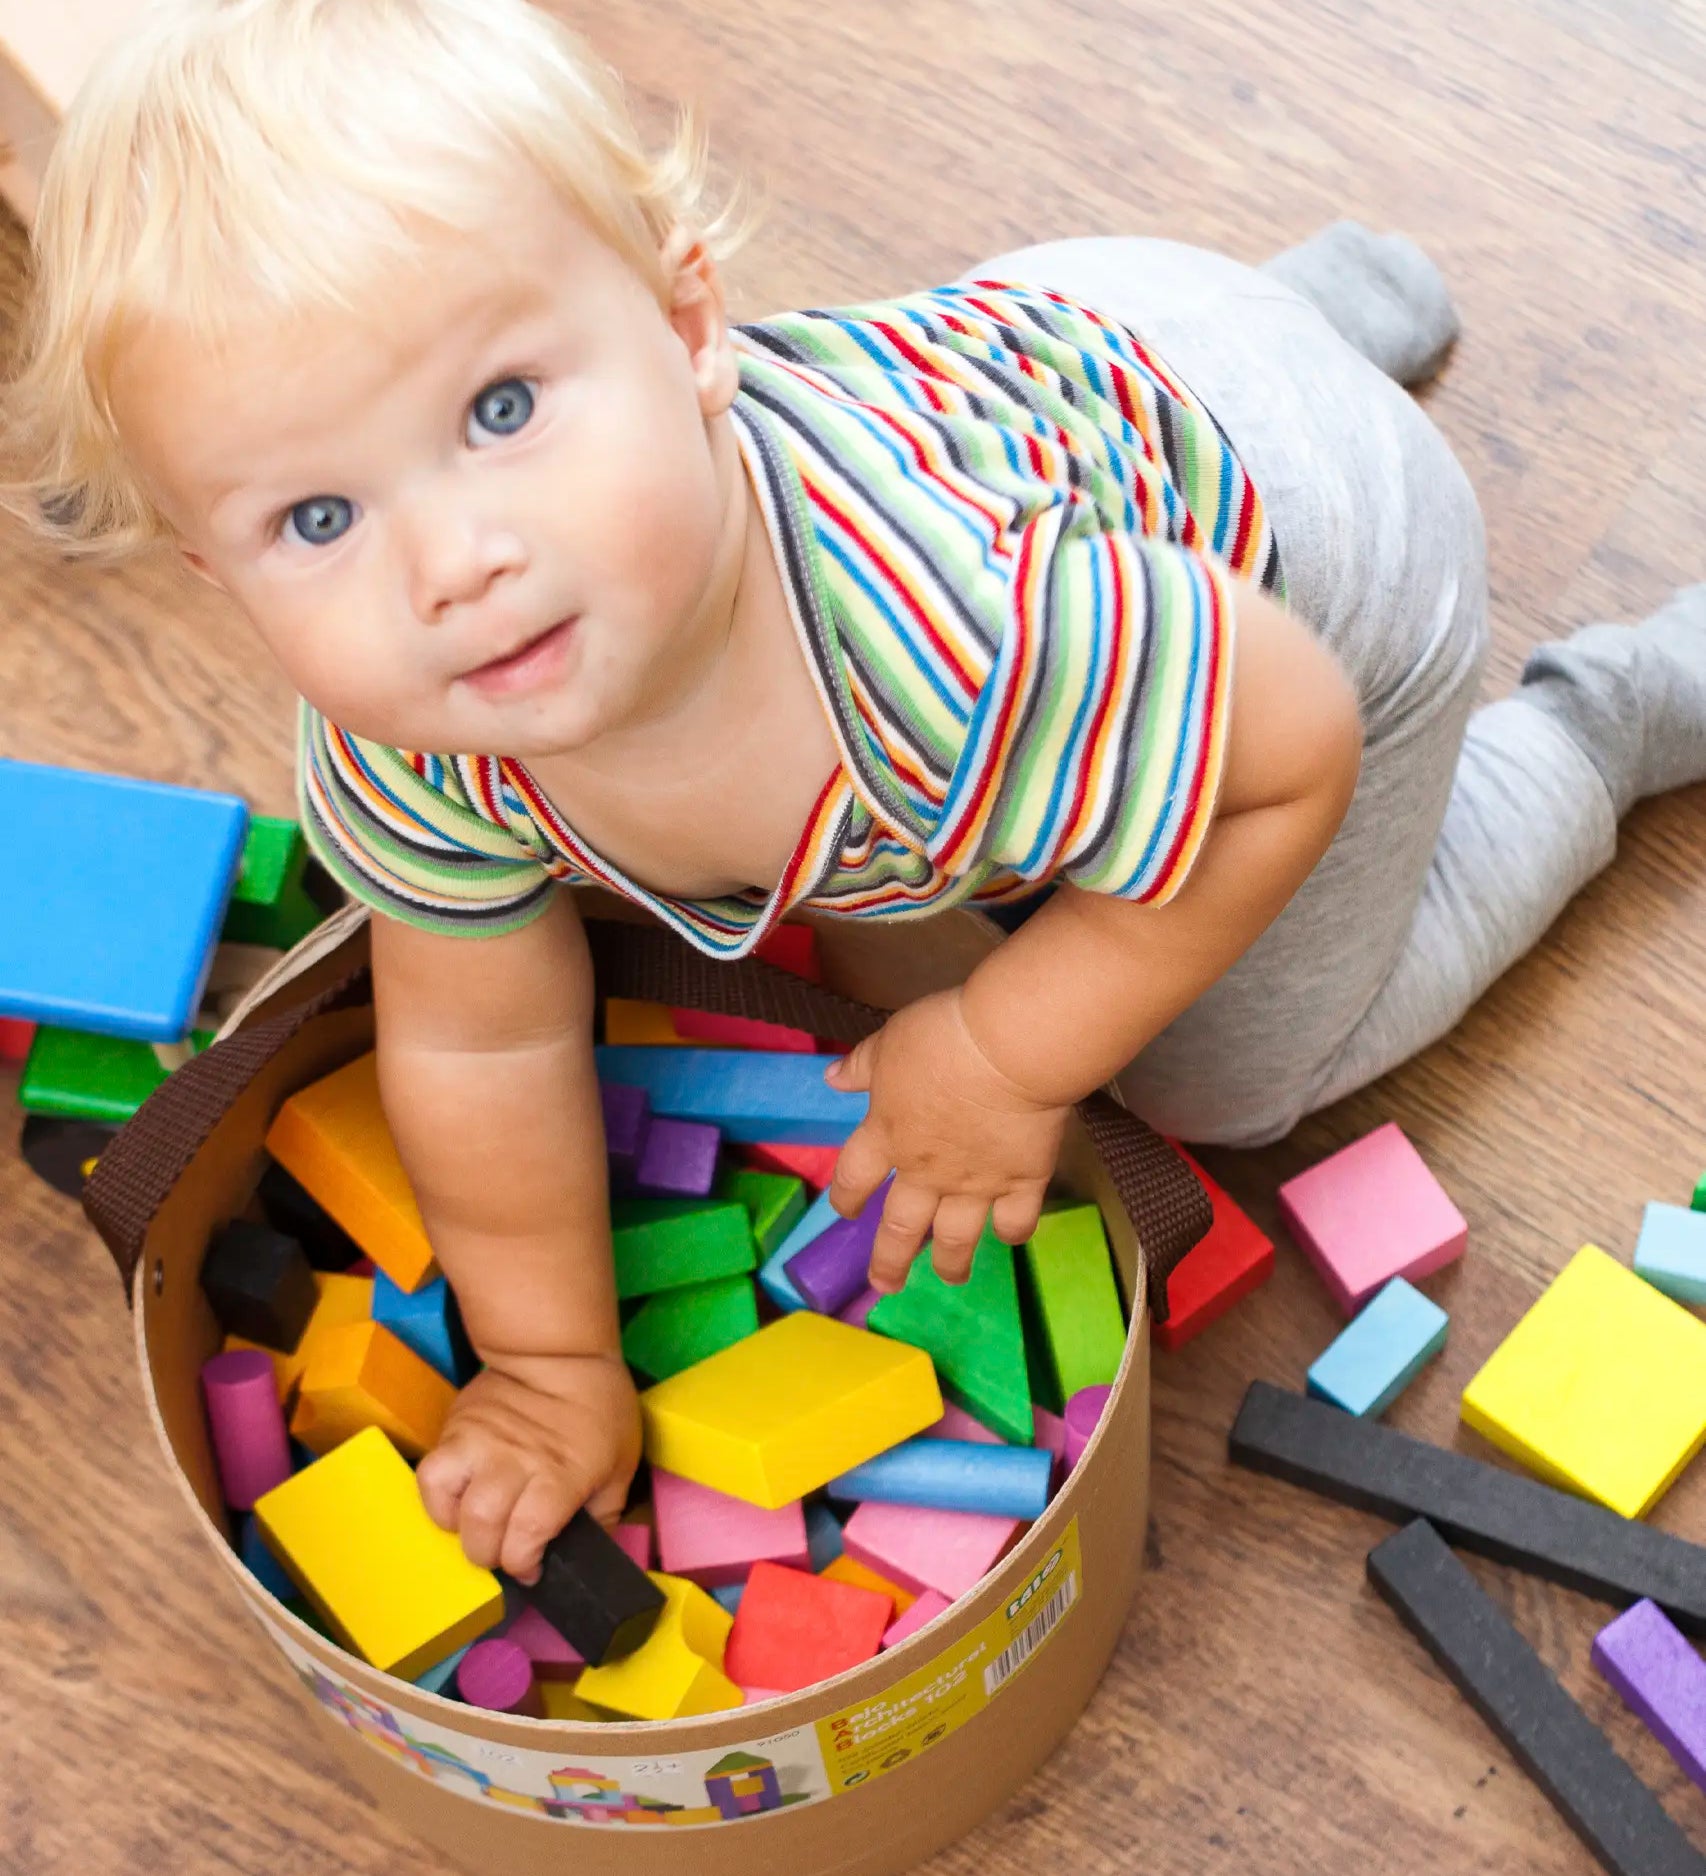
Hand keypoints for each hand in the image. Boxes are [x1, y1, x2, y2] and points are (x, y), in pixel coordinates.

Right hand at [415, 1350, 641, 1584]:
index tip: (532, 1569)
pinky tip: (456, 1502)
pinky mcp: (455, 1428)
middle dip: (490, 1556)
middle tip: (503, 1553)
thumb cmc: (600, 1409)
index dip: (524, 1565)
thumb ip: (603, 1514)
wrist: (561, 1350)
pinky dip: (437, 1498)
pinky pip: (430, 1474)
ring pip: (446, 1502)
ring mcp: (479, 1443)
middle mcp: (514, 1462)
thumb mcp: (620, 1463)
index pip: (526, 1536)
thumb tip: (588, 1555)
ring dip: (458, 1528)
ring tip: (475, 1527)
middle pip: (482, 1528)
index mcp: (560, 1475)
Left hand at [824, 987, 1070, 1293]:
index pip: (853, 1179)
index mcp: (886, 1136)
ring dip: (950, 1264)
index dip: (846, 1199)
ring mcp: (974, 1184)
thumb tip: (832, 1079)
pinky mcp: (1021, 1183)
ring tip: (950, 1278)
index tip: (845, 1211)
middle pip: (899, 1229)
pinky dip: (1011, 1233)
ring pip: (956, 1239)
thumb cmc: (941, 1038)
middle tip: (885, 1285)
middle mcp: (925, 1173)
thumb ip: (862, 1066)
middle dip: (889, 1261)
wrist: (1007, 1050)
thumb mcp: (890, 1042)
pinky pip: (1014, 1222)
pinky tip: (1010, 1235)